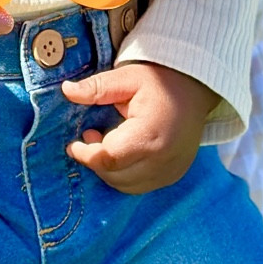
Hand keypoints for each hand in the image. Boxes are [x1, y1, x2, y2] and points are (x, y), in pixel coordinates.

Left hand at [62, 61, 217, 193]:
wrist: (195, 90)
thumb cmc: (160, 81)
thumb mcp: (126, 77)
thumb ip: (96, 87)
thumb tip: (66, 91)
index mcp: (150, 134)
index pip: (110, 158)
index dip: (86, 155)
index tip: (73, 144)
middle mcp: (163, 160)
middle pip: (116, 176)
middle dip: (96, 161)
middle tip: (89, 136)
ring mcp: (171, 171)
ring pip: (127, 186)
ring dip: (109, 170)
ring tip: (105, 141)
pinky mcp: (174, 175)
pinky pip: (142, 185)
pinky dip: (125, 174)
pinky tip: (123, 151)